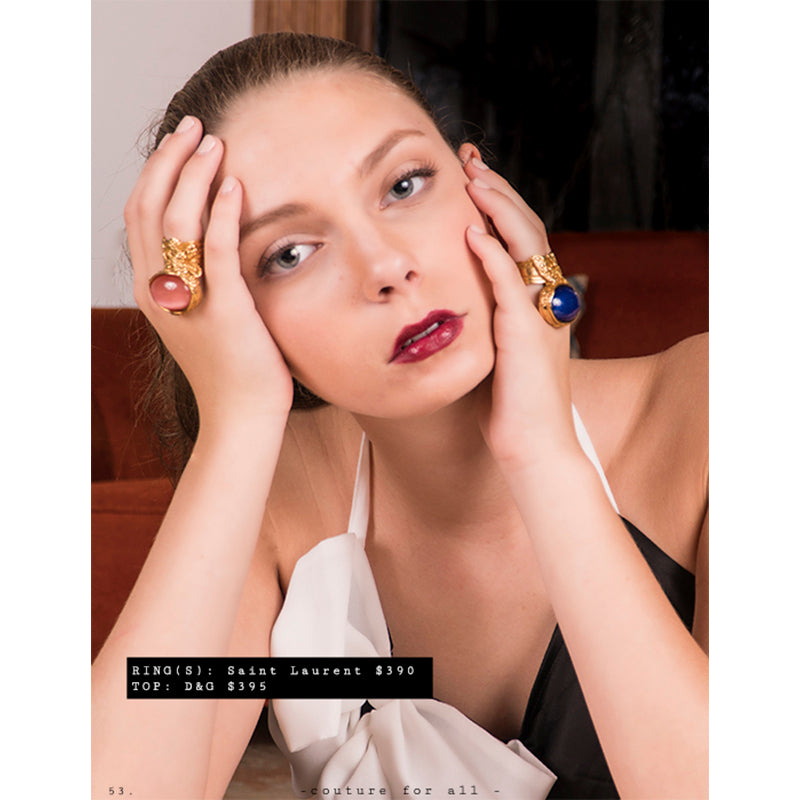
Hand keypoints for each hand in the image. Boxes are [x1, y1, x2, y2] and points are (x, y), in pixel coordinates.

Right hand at [125, 117, 293, 427]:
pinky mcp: (223, 310)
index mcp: (152, 290)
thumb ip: (198, 278)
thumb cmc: (232, 368)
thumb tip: (214, 235)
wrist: (242, 417)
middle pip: (150, 208)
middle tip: (195, 127)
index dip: (157, 173)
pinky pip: (215, 251)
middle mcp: (159, 291)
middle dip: (170, 160)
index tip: (181, 144)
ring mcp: (188, 300)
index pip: (141, 216)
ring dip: (194, 175)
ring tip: (216, 144)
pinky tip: (235, 186)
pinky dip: (222, 214)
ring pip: (176, 222)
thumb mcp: (203, 316)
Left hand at [460, 148, 580, 471]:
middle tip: (469, 159)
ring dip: (498, 207)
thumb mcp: (493, 353)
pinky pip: (511, 285)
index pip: (519, 239)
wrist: (534, 451)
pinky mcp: (527, 336)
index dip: (498, 205)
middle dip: (497, 190)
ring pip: (526, 245)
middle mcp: (545, 300)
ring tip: (472, 176)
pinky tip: (471, 229)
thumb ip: (483, 320)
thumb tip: (451, 302)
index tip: (470, 176)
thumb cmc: (509, 409)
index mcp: (536, 302)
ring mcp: (540, 316)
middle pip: (527, 229)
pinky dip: (493, 255)